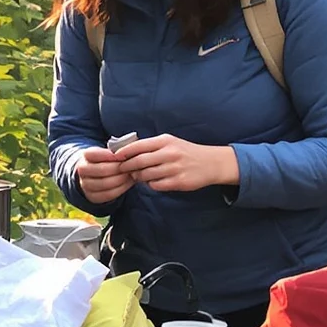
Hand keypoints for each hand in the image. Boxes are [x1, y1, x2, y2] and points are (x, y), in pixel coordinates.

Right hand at [73, 145, 136, 205]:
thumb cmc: (107, 160)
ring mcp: (85, 184)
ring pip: (105, 184)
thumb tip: (128, 155)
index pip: (95, 154)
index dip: (110, 156)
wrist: (96, 173)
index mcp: (85, 156)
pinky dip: (120, 189)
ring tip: (130, 175)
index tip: (123, 156)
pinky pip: (108, 194)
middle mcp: (82, 170)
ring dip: (121, 180)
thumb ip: (115, 152)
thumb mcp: (108, 152)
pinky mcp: (92, 196)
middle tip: (130, 167)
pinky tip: (127, 183)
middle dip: (119, 169)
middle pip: (102, 170)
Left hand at [121, 134, 238, 193]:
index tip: (115, 157)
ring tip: (138, 176)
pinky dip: (151, 184)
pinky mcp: (179, 182)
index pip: (138, 146)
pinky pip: (156, 185)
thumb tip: (126, 151)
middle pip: (139, 162)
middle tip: (122, 170)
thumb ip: (151, 146)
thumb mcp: (170, 142)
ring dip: (138, 177)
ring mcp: (174, 168)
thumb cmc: (186, 152)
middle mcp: (169, 153)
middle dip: (127, 167)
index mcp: (165, 141)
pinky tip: (153, 181)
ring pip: (146, 175)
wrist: (211, 163)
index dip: (123, 152)